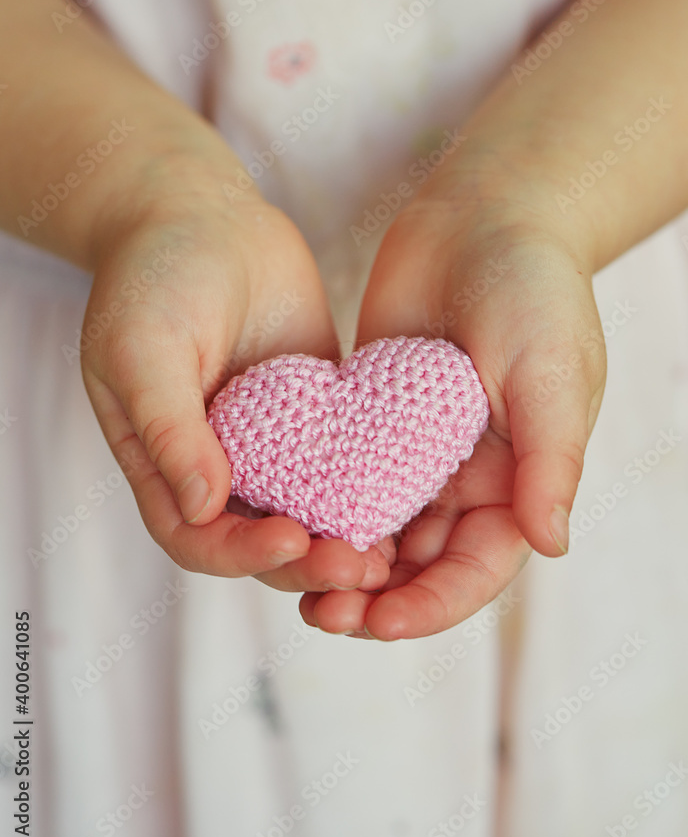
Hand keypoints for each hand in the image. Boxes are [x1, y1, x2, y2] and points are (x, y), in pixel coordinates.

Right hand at [81, 162, 390, 593]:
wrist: (200, 213)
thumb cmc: (154, 278)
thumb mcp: (143, 350)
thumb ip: (168, 429)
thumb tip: (203, 507)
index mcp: (167, 464)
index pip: (199, 538)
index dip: (242, 554)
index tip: (293, 541)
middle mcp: (221, 464)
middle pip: (261, 540)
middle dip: (308, 562)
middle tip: (360, 564)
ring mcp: (273, 442)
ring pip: (310, 511)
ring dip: (344, 536)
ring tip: (389, 549)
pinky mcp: (318, 414)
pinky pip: (345, 460)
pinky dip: (369, 485)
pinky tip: (410, 493)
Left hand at [300, 195, 605, 638]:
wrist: (482, 215)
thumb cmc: (532, 285)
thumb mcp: (551, 367)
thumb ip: (550, 456)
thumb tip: (552, 544)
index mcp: (519, 479)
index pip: (478, 567)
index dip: (433, 605)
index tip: (380, 621)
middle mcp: (468, 477)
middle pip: (420, 563)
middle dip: (375, 596)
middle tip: (322, 612)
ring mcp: (416, 450)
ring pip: (376, 528)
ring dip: (339, 558)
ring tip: (291, 577)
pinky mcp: (373, 420)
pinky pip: (343, 476)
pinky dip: (317, 503)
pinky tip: (277, 516)